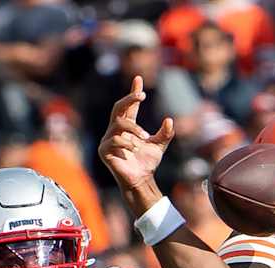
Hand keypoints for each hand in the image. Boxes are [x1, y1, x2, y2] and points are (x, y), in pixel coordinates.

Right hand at [99, 74, 174, 196]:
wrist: (141, 180)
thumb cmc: (148, 164)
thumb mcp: (159, 146)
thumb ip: (165, 134)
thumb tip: (170, 120)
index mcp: (128, 126)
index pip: (129, 106)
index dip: (133, 93)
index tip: (139, 79)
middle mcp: (116, 130)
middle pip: (118, 107)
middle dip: (129, 99)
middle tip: (141, 96)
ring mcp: (108, 139)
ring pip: (119, 124)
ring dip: (133, 129)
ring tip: (144, 138)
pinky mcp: (104, 150)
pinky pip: (114, 139)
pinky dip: (126, 143)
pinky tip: (133, 150)